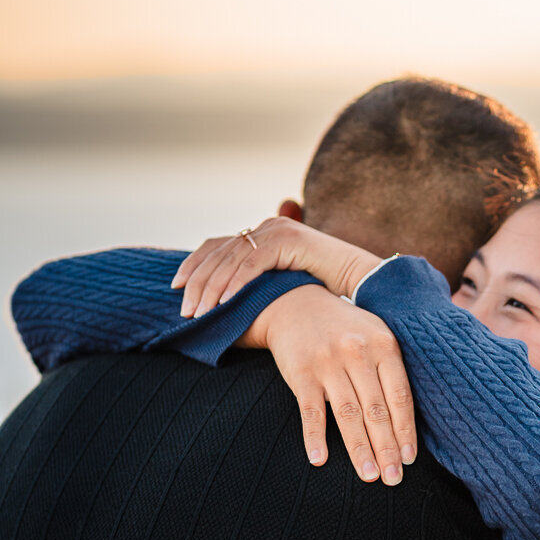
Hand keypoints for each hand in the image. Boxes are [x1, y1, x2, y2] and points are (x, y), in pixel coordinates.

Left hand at [172, 218, 381, 316]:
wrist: (363, 280)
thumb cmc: (324, 289)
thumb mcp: (282, 285)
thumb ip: (258, 286)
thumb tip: (230, 305)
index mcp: (260, 235)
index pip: (215, 246)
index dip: (192, 266)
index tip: (176, 288)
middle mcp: (265, 228)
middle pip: (217, 252)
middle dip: (196, 282)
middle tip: (184, 310)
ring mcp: (277, 231)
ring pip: (231, 259)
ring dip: (212, 288)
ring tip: (200, 312)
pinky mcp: (288, 240)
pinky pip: (253, 263)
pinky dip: (236, 283)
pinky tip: (224, 303)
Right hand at [248, 286, 416, 483]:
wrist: (296, 304)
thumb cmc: (345, 328)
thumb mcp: (376, 335)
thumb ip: (391, 369)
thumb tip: (408, 420)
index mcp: (384, 345)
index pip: (400, 396)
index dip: (406, 430)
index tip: (410, 458)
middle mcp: (357, 353)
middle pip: (377, 410)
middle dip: (387, 448)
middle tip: (394, 478)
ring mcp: (328, 363)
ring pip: (348, 414)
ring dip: (359, 449)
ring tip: (369, 476)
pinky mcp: (301, 372)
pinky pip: (310, 411)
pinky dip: (314, 437)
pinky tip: (319, 459)